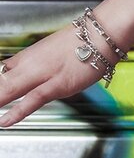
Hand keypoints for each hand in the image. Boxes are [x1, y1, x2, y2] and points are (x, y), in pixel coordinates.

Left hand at [0, 23, 121, 128]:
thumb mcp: (59, 53)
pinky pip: (31, 101)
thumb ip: (45, 64)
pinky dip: (16, 112)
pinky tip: (5, 121)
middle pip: (1, 82)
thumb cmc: (84, 43)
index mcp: (29, 57)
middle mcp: (30, 64)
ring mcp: (41, 75)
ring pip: (9, 90)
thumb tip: (41, 73)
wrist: (99, 35)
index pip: (4, 72)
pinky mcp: (55, 85)